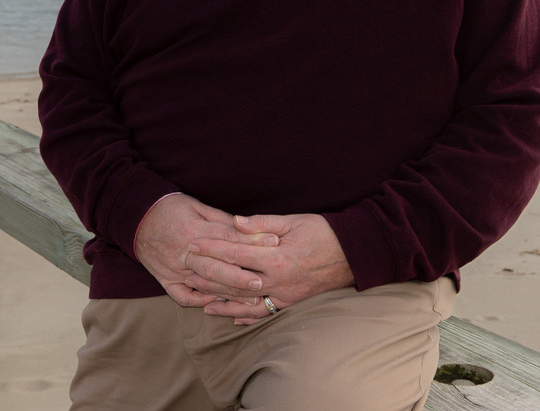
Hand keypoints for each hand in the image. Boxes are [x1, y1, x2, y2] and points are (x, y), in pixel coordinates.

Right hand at [133, 194, 278, 306]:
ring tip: (252, 299)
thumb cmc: (171, 208)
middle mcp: (185, 251)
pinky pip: (183, 297)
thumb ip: (220, 219)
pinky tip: (218, 305)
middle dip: (242, 276)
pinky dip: (199, 302)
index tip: (274, 242)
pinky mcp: (165, 279)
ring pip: (205, 285)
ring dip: (229, 294)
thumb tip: (245, 226)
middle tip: (264, 282)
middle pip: (218, 267)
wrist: (136, 217)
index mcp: (194, 229)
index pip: (229, 236)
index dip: (253, 239)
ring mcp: (174, 268)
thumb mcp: (196, 205)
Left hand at [183, 213, 354, 323]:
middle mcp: (278, 281)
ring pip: (246, 303)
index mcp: (277, 257)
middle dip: (208, 275)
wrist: (354, 254)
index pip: (235, 253)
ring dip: (222, 302)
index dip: (212, 249)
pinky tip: (232, 319)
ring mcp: (285, 296)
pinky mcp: (292, 304)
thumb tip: (236, 221)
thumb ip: (263, 223)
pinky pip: (265, 314)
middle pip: (235, 281)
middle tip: (185, 271)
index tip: (193, 245)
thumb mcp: (294, 220)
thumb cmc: (324, 232)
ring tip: (200, 299)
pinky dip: (247, 318)